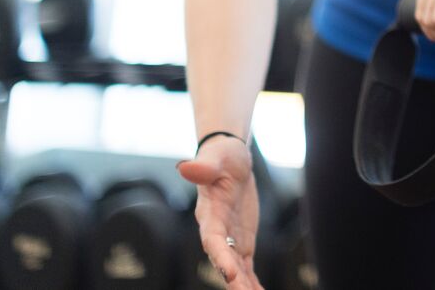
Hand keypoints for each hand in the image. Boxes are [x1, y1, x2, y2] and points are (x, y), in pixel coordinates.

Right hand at [177, 136, 263, 288]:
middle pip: (224, 260)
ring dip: (244, 285)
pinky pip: (246, 265)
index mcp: (209, 214)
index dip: (220, 257)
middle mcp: (216, 232)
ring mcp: (229, 239)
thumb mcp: (216, 158)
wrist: (230, 161)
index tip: (230, 274)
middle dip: (234, 280)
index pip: (212, 240)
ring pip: (236, 268)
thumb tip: (184, 166)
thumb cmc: (221, 157)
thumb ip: (203, 167)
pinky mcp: (241, 242)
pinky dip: (251, 280)